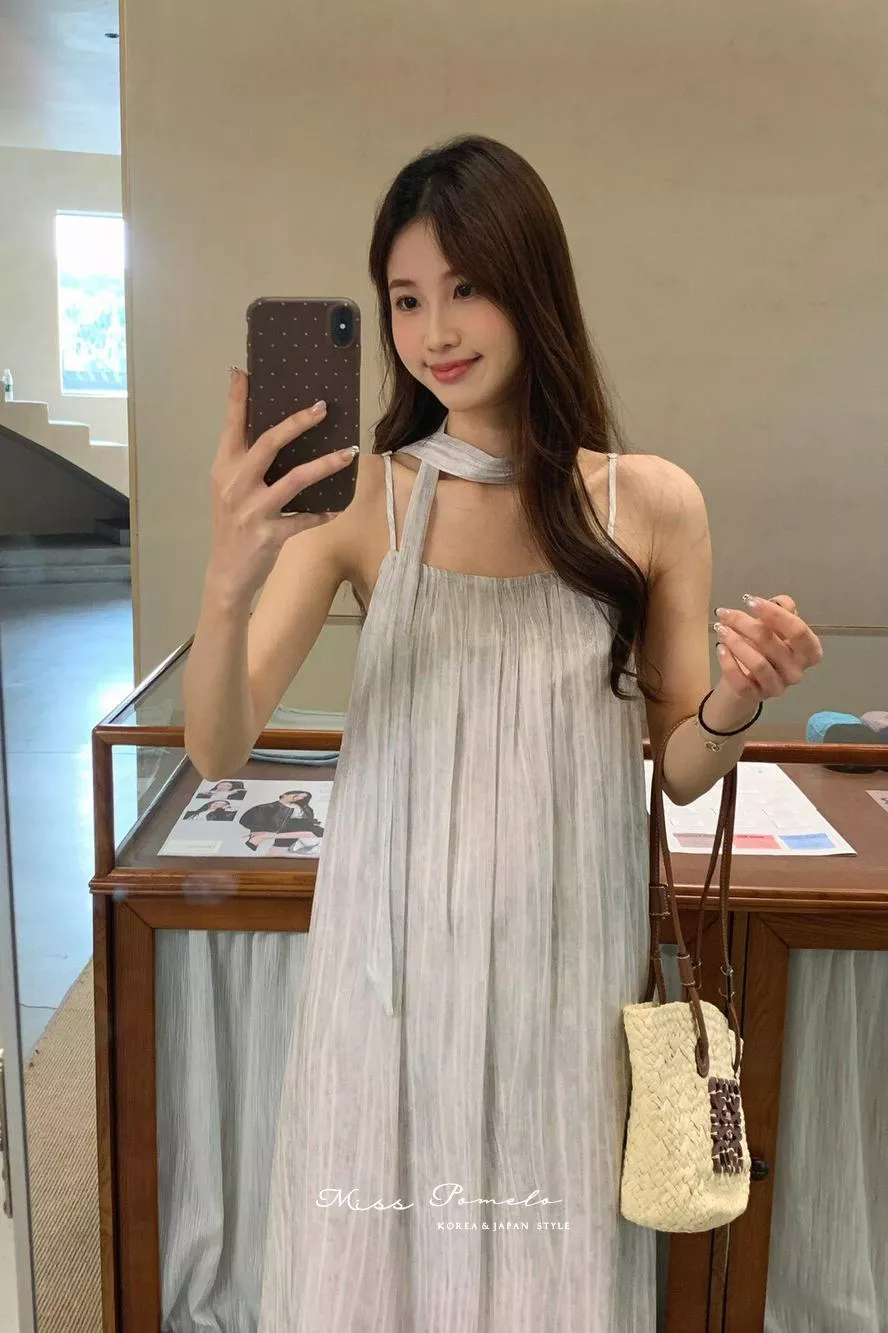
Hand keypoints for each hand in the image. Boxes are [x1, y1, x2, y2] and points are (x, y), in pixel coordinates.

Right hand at [206, 367, 357, 602]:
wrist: (226, 573)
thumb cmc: (233, 524)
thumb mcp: (231, 489)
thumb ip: (248, 462)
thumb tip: (279, 431)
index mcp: (224, 469)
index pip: (231, 427)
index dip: (237, 398)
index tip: (243, 371)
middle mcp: (235, 485)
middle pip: (267, 445)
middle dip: (296, 424)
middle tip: (322, 407)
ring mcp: (252, 511)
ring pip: (293, 480)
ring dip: (324, 465)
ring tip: (348, 453)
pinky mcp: (269, 535)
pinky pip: (303, 519)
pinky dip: (322, 513)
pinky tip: (337, 507)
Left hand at [713, 594, 822, 702]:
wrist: (748, 675)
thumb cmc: (767, 645)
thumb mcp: (777, 624)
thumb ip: (782, 608)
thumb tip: (777, 602)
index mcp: (810, 651)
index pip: (798, 630)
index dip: (774, 613)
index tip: (750, 600)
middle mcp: (797, 671)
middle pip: (772, 643)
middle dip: (745, 624)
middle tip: (724, 613)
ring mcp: (778, 687)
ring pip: (758, 664)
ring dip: (736, 642)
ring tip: (720, 629)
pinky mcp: (756, 697)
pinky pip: (742, 682)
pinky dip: (729, 663)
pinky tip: (720, 647)